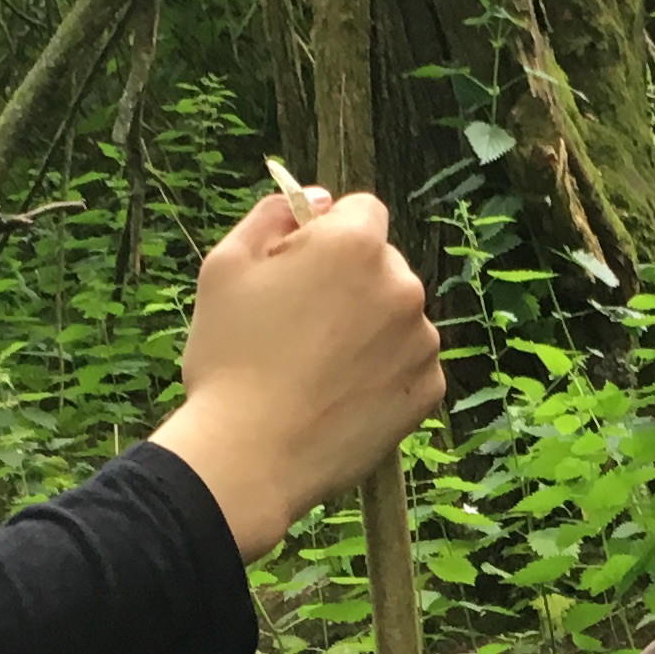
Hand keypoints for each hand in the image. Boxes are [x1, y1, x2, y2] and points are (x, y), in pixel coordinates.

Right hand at [150, 187, 443, 557]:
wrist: (250, 454)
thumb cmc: (230, 357)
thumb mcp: (226, 265)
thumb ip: (274, 215)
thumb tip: (317, 199)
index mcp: (355, 244)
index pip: (360, 211)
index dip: (326, 234)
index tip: (298, 267)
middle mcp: (402, 285)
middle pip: (381, 266)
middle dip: (349, 283)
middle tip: (298, 327)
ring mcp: (422, 341)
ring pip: (395, 317)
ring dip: (367, 330)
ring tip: (316, 370)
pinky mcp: (428, 390)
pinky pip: (408, 365)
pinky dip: (382, 375)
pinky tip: (338, 396)